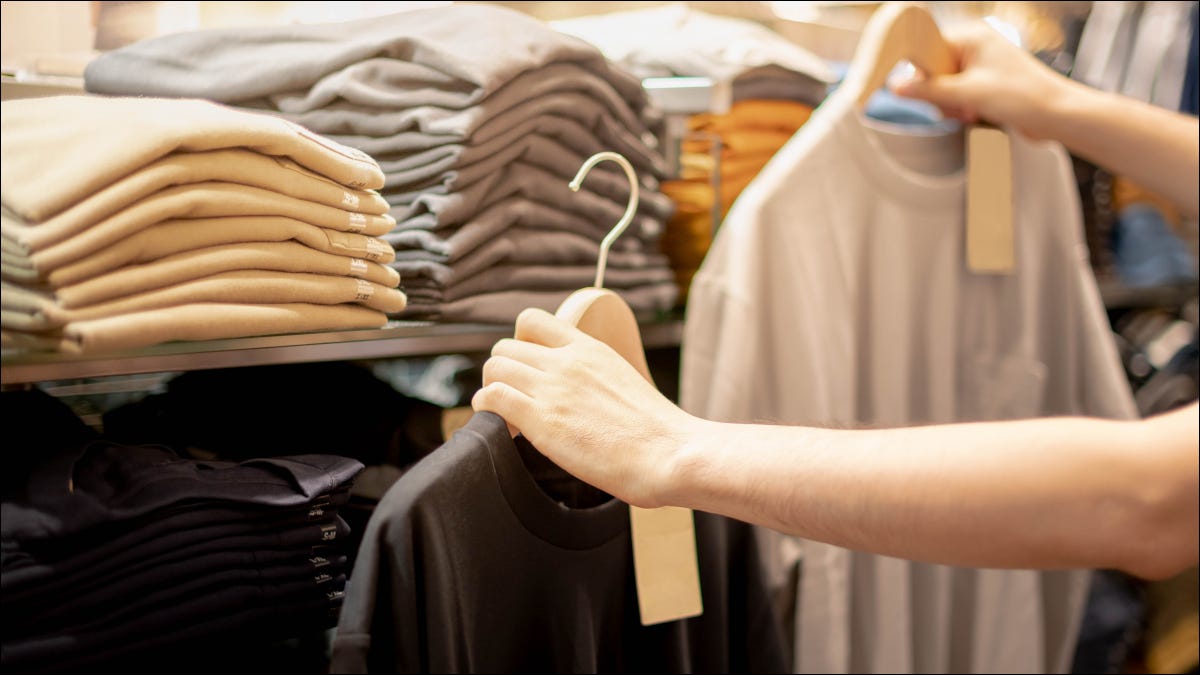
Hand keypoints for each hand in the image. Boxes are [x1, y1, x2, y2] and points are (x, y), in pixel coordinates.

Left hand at [471, 307, 695, 507]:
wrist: (672, 453)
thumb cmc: (658, 432)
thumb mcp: (624, 382)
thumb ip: (595, 379)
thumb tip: (585, 399)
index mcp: (589, 349)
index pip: (532, 321)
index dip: (519, 345)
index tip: (526, 370)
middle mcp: (566, 361)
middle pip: (505, 347)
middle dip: (502, 373)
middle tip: (514, 398)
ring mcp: (552, 389)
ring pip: (493, 368)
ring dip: (492, 390)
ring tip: (506, 414)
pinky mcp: (542, 420)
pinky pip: (492, 398)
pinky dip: (487, 411)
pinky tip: (502, 427)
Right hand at [890, 20, 1067, 137]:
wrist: (1056, 116)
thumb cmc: (1021, 96)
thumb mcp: (967, 94)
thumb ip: (928, 90)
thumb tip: (894, 85)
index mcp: (972, 37)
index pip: (927, 50)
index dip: (921, 73)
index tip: (920, 92)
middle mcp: (975, 47)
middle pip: (932, 72)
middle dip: (940, 96)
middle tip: (958, 106)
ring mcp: (980, 67)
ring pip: (943, 89)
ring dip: (951, 106)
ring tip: (971, 113)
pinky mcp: (985, 85)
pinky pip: (957, 97)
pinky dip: (961, 110)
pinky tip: (976, 116)